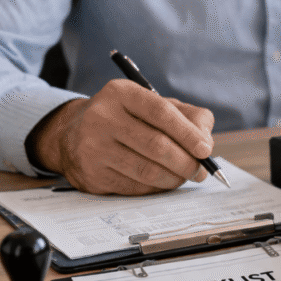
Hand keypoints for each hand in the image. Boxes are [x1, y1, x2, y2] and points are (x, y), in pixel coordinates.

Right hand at [29, 79, 215, 194]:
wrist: (73, 134)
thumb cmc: (128, 119)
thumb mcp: (156, 106)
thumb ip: (189, 117)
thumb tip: (206, 143)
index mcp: (121, 93)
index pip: (161, 113)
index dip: (188, 133)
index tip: (205, 150)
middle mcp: (102, 117)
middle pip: (156, 145)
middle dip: (186, 162)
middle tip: (200, 171)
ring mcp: (93, 147)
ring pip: (147, 170)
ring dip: (174, 178)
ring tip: (184, 176)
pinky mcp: (91, 174)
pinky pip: (135, 187)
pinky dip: (156, 187)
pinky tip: (162, 182)